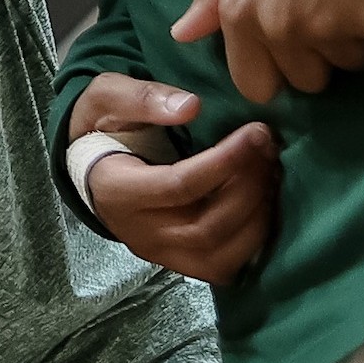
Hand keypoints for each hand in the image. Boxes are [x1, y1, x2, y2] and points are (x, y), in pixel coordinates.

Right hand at [70, 74, 275, 285]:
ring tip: (270, 172)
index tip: (256, 132)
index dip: (226, 161)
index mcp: (116, 191)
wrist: (93, 168)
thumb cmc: (104, 129)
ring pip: (222, 253)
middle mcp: (138, 233)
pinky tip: (263, 202)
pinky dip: (254, 238)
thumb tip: (192, 106)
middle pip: (207, 226)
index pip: (180, 187)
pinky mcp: (180, 264)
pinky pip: (227, 266)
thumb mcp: (108, 96)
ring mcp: (160, 255)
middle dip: (250, 187)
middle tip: (269, 149)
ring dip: (259, 213)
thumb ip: (144, 98)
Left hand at [174, 0, 363, 102]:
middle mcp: (286, 28)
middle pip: (309, 81)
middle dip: (318, 55)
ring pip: (352, 62)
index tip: (288, 52)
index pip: (256, 86)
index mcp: (242, 13)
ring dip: (356, 36)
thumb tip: (182, 35)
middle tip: (327, 10)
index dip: (273, 72)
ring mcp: (337, 28)